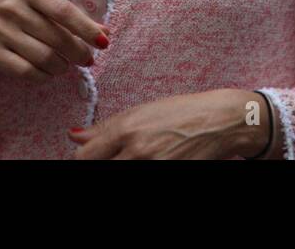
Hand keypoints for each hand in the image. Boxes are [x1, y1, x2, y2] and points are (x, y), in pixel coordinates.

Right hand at [0, 0, 108, 93]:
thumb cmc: (18, 16)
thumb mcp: (41, 8)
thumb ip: (72, 18)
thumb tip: (105, 33)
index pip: (63, 10)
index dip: (86, 28)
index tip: (103, 43)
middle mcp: (11, 8)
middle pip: (56, 37)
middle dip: (78, 52)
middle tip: (87, 60)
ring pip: (44, 57)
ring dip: (62, 66)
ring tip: (65, 67)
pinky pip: (27, 71)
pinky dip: (44, 76)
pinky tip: (48, 74)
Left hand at [68, 89, 268, 158]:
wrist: (219, 122)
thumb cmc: (183, 112)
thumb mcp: (142, 111)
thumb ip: (106, 127)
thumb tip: (74, 135)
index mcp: (127, 129)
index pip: (85, 156)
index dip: (83, 159)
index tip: (89, 158)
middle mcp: (137, 150)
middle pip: (98, 169)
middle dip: (100, 166)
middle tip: (112, 159)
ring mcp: (153, 166)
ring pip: (118, 176)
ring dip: (119, 170)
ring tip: (134, 159)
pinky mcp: (168, 176)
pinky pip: (142, 182)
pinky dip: (139, 173)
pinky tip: (148, 163)